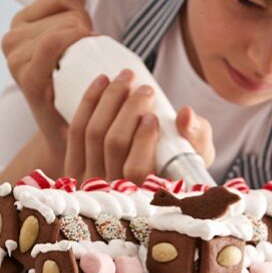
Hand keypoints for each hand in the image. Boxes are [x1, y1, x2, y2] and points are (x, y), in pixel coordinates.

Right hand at [0, 0, 92, 148]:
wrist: (68, 133)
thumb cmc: (74, 84)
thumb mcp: (74, 37)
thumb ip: (71, 3)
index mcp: (19, 25)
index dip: (82, 9)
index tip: (87, 33)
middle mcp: (10, 40)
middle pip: (66, 11)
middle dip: (86, 28)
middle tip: (90, 56)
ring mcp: (15, 60)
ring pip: (64, 28)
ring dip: (87, 43)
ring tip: (87, 66)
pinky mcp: (27, 79)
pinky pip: (51, 44)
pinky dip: (74, 47)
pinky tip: (86, 67)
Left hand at [64, 72, 215, 183]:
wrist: (149, 174)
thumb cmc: (179, 163)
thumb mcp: (197, 153)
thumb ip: (197, 134)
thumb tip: (184, 113)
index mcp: (143, 194)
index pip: (136, 169)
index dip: (142, 140)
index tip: (152, 116)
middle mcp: (112, 193)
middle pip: (113, 144)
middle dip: (128, 109)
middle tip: (145, 88)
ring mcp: (88, 182)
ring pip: (92, 134)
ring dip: (109, 99)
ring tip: (126, 78)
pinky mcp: (74, 168)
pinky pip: (76, 132)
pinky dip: (88, 103)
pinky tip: (102, 83)